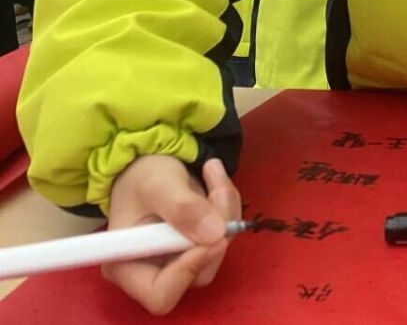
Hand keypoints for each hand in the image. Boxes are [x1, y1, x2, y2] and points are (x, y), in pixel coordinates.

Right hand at [103, 156, 240, 314]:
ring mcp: (179, 261)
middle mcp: (154, 271)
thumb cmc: (141, 177)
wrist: (148, 164)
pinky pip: (226, 234)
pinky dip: (228, 206)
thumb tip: (214, 234)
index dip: (189, 271)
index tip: (210, 236)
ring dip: (226, 211)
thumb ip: (182, 208)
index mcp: (127, 266)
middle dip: (217, 230)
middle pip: (199, 272)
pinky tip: (215, 180)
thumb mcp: (158, 185)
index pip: (162, 294)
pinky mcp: (198, 247)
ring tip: (212, 173)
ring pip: (218, 251)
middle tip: (217, 188)